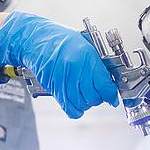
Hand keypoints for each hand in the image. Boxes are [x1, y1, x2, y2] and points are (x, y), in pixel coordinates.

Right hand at [0, 11, 118, 117]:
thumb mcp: (86, 45)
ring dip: (88, 103)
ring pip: (83, 104)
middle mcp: (76, 72)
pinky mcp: (55, 90)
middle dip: (100, 97)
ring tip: (87, 95)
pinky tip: (78, 103)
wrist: (36, 40)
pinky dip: (76, 110)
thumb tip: (108, 81)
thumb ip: (97, 64)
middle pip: (95, 97)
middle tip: (99, 92)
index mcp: (87, 58)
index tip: (113, 97)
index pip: (105, 86)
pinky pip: (70, 108)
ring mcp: (64, 82)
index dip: (111, 95)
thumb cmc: (60, 40)